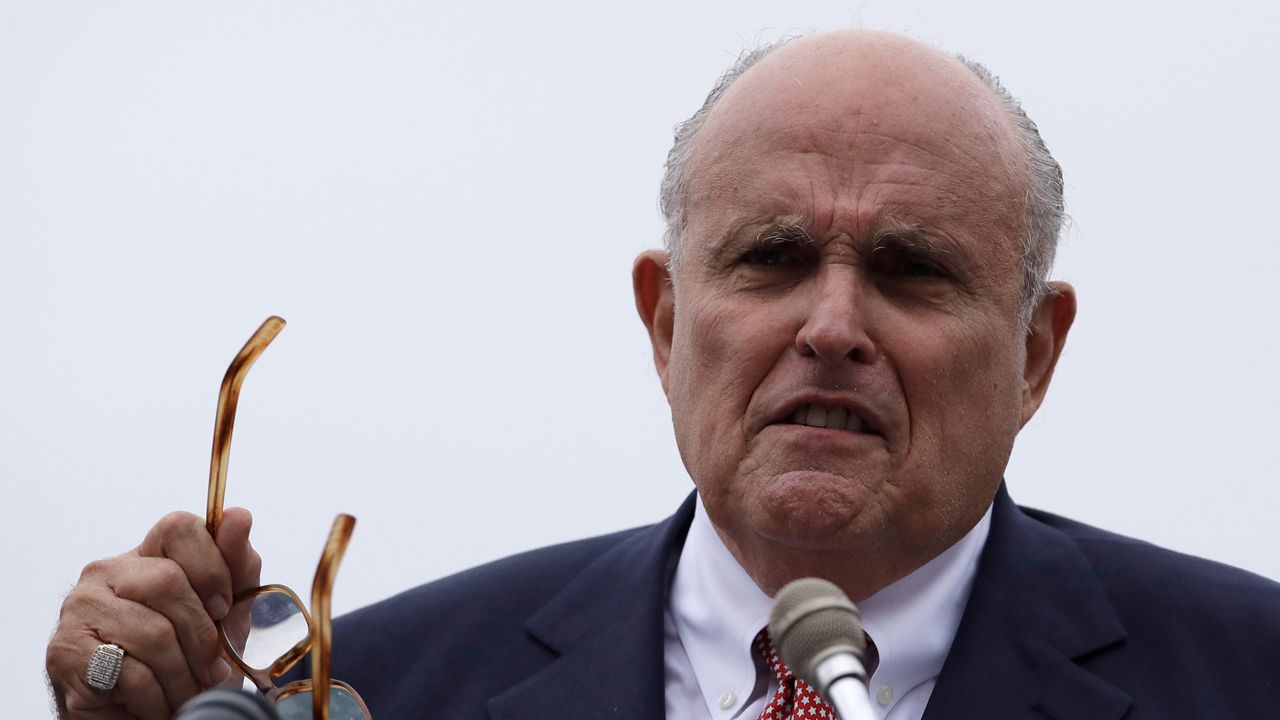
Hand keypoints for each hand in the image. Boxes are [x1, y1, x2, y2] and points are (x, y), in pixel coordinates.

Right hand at [46, 508, 261, 718]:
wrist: (142, 715)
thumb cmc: (187, 660)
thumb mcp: (227, 614)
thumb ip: (237, 565)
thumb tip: (239, 516)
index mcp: (147, 554)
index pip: (179, 527)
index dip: (212, 568)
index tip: (223, 607)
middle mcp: (106, 572)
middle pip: (168, 581)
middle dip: (202, 637)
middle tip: (211, 671)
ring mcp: (80, 608)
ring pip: (153, 633)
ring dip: (182, 677)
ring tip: (184, 694)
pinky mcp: (65, 652)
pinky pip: (130, 673)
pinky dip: (154, 698)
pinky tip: (153, 703)